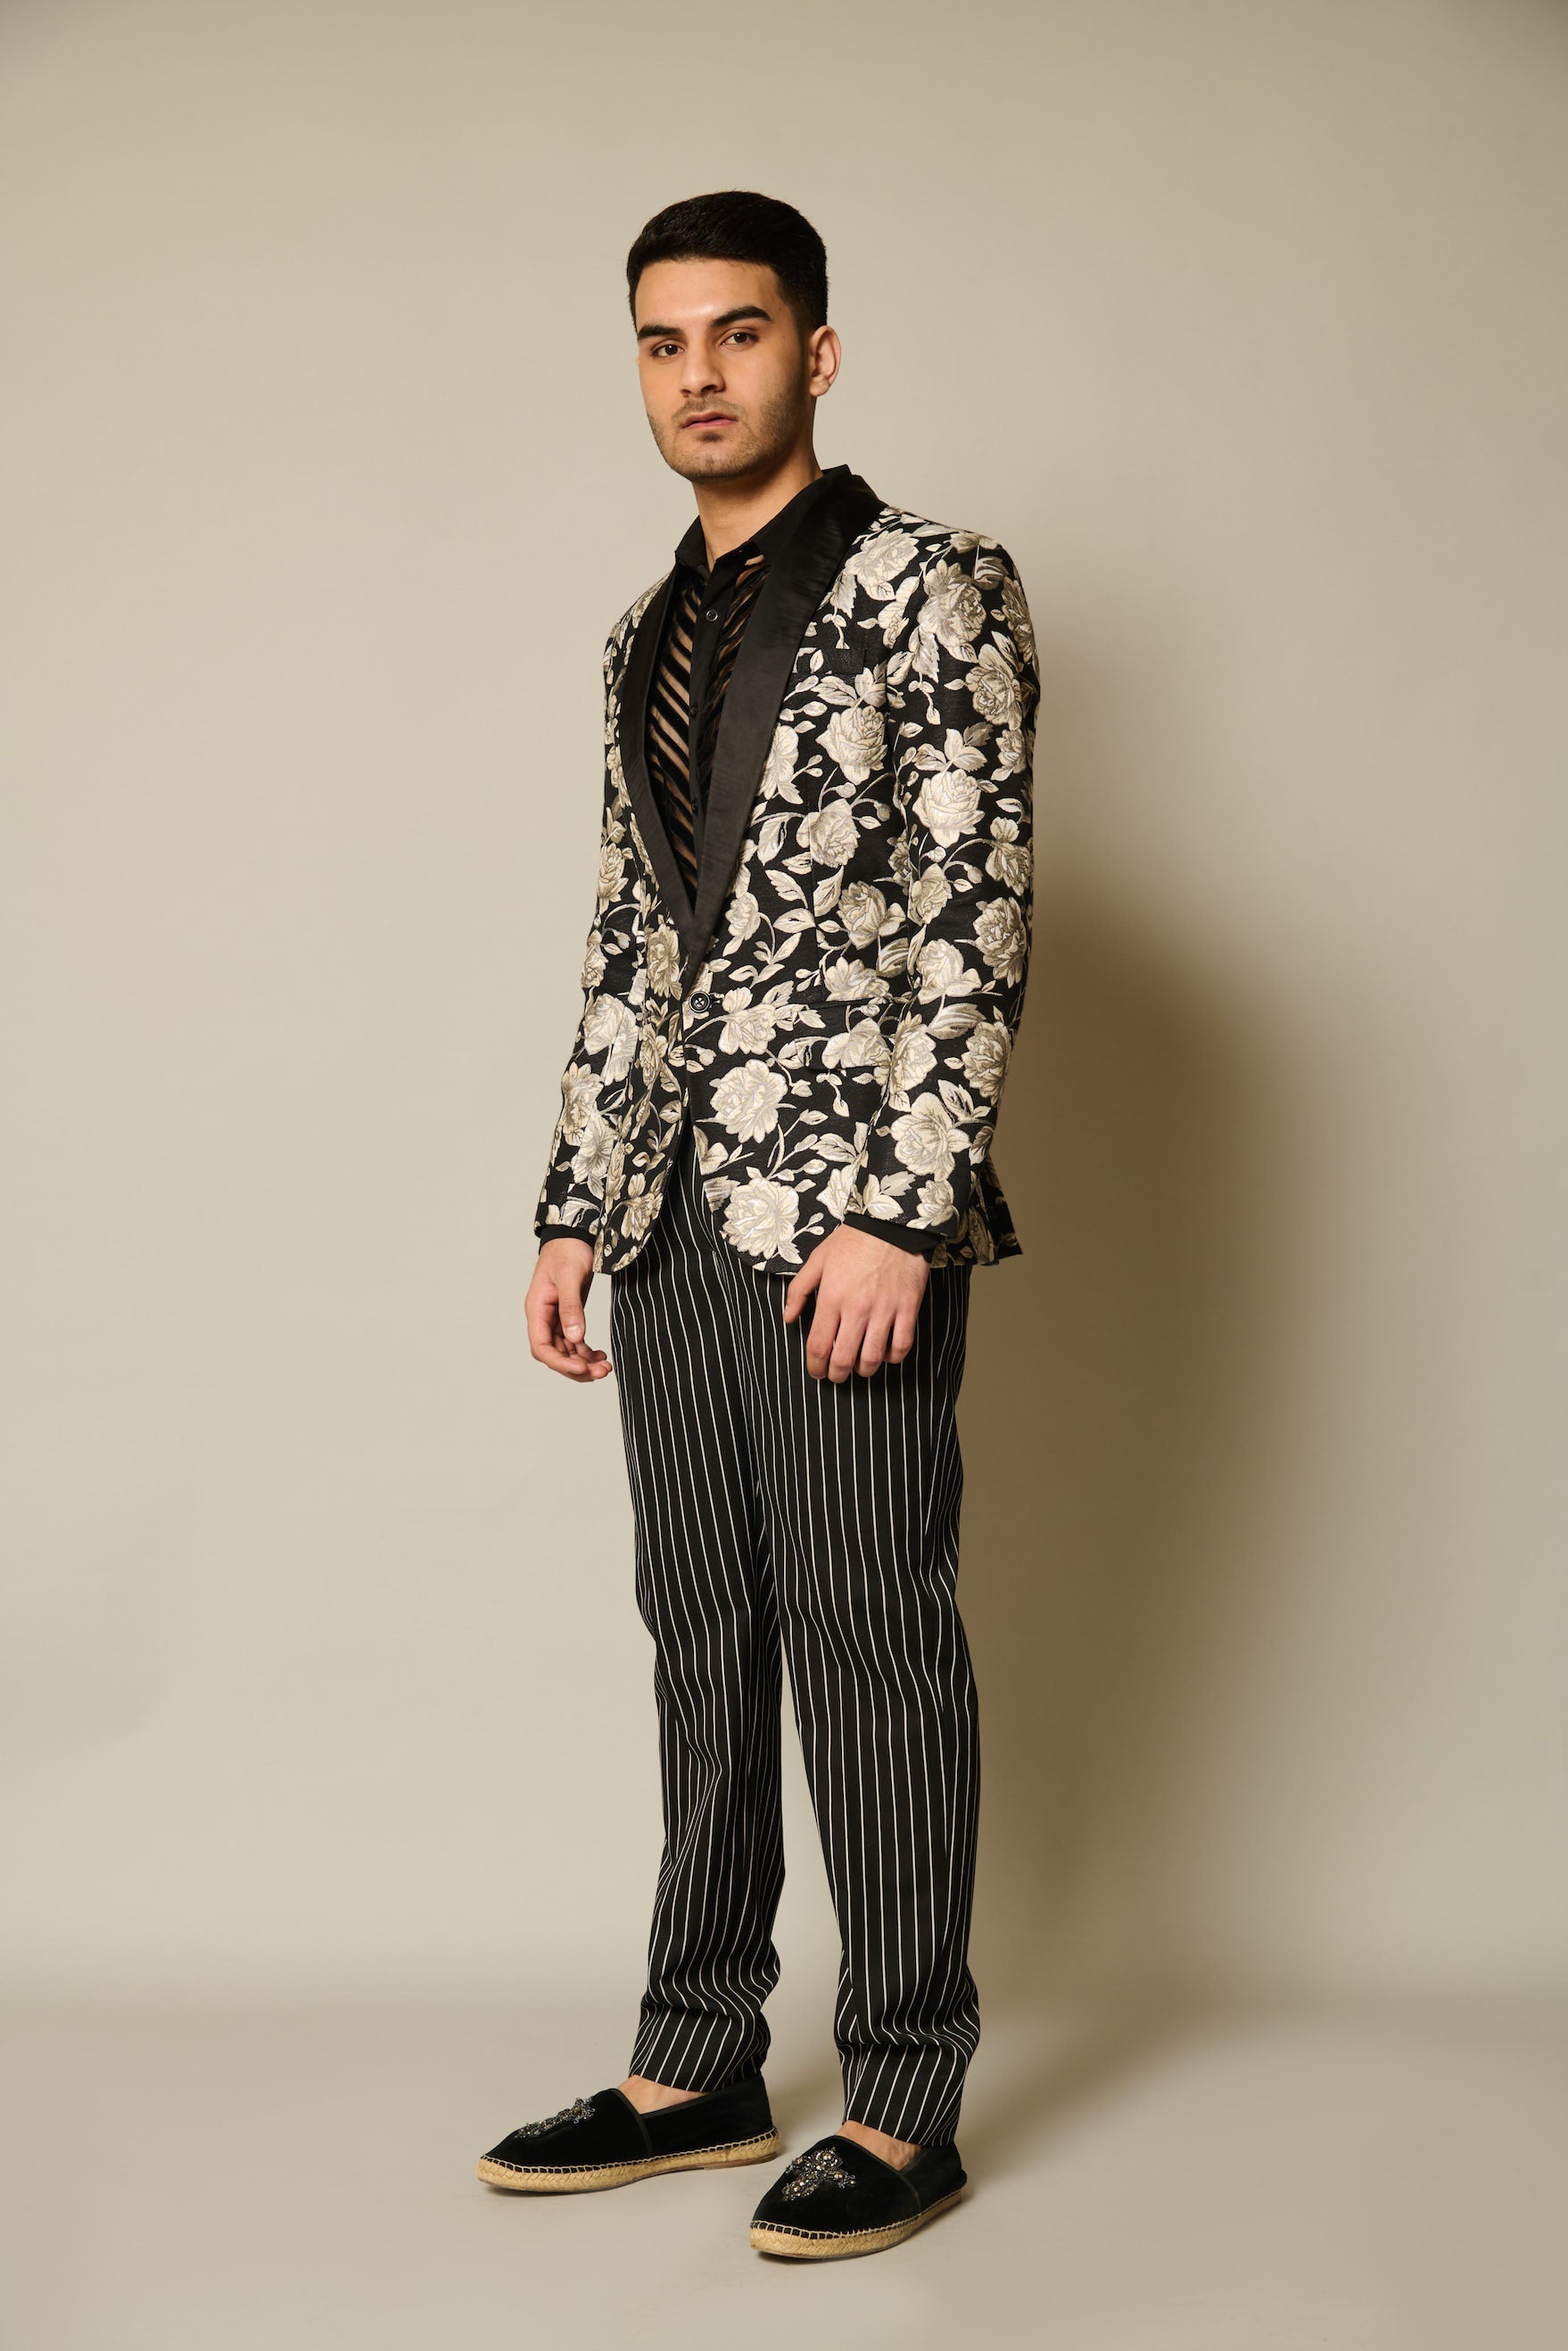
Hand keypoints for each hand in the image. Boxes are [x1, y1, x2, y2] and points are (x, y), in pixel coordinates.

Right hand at [528, 1237, 611, 1381]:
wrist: (574, 1234)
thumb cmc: (568, 1250)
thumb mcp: (569, 1277)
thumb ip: (571, 1307)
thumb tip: (575, 1338)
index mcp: (537, 1309)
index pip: (541, 1347)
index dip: (560, 1362)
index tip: (582, 1368)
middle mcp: (544, 1318)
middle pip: (555, 1354)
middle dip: (576, 1367)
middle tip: (602, 1373)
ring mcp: (556, 1318)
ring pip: (566, 1351)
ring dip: (584, 1363)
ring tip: (606, 1367)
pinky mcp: (569, 1315)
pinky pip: (575, 1342)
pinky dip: (587, 1352)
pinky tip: (602, 1356)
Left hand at [782, 1223, 928, 1380]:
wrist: (891, 1224)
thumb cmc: (852, 1241)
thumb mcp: (817, 1260)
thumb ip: (798, 1291)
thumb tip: (788, 1318)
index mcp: (831, 1298)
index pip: (818, 1346)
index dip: (815, 1366)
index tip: (816, 1371)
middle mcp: (857, 1308)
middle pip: (843, 1359)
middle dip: (836, 1374)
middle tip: (835, 1375)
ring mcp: (884, 1310)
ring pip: (872, 1358)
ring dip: (863, 1370)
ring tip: (859, 1367)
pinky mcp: (907, 1308)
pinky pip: (901, 1345)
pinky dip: (892, 1357)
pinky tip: (885, 1354)